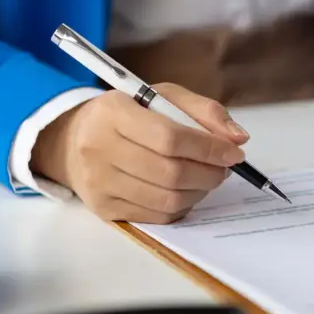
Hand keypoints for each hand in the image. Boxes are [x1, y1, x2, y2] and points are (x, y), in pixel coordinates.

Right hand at [31, 85, 249, 223]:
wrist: (74, 141)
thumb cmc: (128, 115)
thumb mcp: (162, 97)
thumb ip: (203, 111)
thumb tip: (238, 138)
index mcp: (113, 113)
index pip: (170, 138)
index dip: (209, 149)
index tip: (234, 153)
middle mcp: (99, 149)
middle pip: (171, 173)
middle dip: (209, 173)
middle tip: (224, 168)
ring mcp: (100, 183)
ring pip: (167, 199)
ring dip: (200, 191)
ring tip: (207, 178)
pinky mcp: (104, 209)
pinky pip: (157, 216)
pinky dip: (182, 206)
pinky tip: (186, 191)